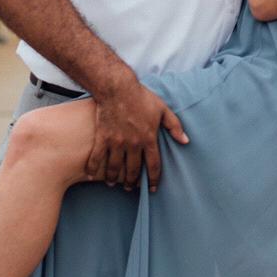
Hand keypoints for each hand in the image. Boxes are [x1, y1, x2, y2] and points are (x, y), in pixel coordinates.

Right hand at [86, 73, 187, 190]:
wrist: (117, 88)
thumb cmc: (141, 97)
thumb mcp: (163, 110)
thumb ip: (174, 126)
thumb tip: (186, 141)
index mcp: (149, 138)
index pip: (153, 165)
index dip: (153, 179)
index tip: (152, 188)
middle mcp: (133, 144)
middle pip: (133, 170)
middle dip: (132, 182)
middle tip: (130, 188)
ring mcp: (117, 142)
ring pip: (115, 167)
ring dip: (114, 178)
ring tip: (113, 184)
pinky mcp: (102, 137)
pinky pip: (97, 157)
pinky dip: (93, 168)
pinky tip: (91, 175)